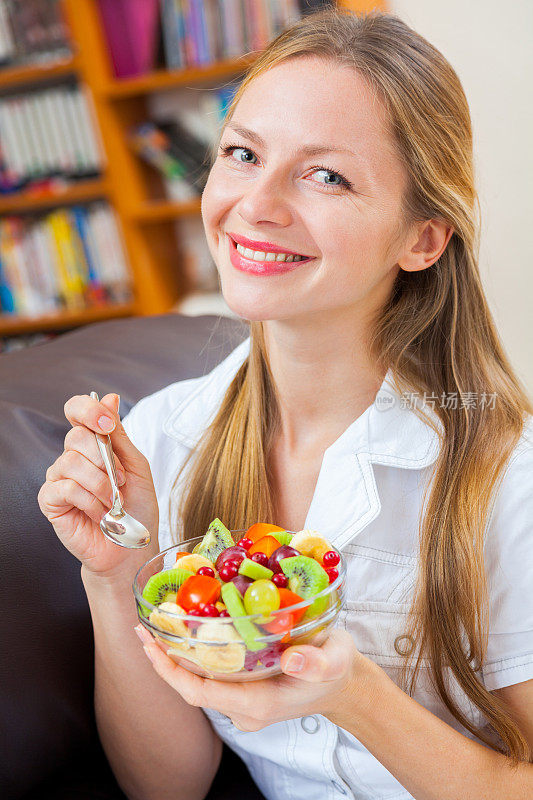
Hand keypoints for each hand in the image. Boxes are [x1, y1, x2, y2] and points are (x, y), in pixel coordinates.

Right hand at [38, 392, 159, 579]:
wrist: (130, 547)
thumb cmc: (136, 508)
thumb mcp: (136, 466)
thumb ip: (120, 435)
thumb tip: (109, 398)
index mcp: (93, 444)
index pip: (77, 410)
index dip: (90, 411)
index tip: (108, 425)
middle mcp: (72, 456)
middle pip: (77, 436)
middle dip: (106, 460)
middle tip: (122, 483)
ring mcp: (58, 478)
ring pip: (72, 462)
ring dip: (101, 484)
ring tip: (113, 502)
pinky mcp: (51, 500)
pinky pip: (67, 488)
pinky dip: (90, 500)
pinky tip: (99, 513)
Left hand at [135, 625, 368, 730]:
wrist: (343, 684)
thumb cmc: (338, 669)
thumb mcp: (336, 660)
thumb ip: (317, 662)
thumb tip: (292, 658)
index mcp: (259, 703)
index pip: (201, 694)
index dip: (172, 673)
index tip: (152, 648)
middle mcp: (244, 707)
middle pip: (192, 688)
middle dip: (164, 661)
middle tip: (142, 629)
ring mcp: (242, 700)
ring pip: (199, 681)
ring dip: (175, 657)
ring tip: (156, 626)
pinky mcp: (244, 689)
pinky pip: (210, 675)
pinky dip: (193, 654)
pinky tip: (184, 631)